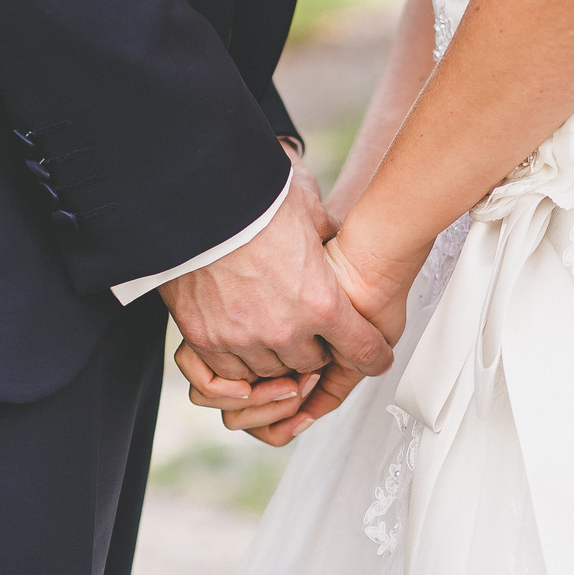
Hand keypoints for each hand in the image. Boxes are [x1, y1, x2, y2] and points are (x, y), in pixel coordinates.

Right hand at [219, 213, 431, 445]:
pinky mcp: (205, 337)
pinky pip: (228, 372)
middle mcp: (284, 329)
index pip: (361, 349)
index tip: (376, 358)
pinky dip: (238, 361)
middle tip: (309, 331)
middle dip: (315, 349)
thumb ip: (326, 232)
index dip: (373, 356)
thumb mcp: (308, 211)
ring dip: (276, 356)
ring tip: (272, 333)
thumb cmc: (255, 202)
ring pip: (270, 372)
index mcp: (321, 301)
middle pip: (312, 364)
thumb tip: (333, 233)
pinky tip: (242, 341)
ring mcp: (242, 338)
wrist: (197, 202)